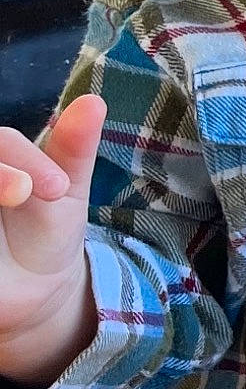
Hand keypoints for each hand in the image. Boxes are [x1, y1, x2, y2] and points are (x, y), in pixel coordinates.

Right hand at [0, 95, 102, 355]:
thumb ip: (75, 146)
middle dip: (0, 175)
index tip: (58, 188)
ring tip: (19, 201)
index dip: (26, 159)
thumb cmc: (50, 226)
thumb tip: (93, 101)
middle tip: (25, 195)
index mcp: (0, 156)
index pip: (2, 142)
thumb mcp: (69, 188)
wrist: (35, 287)